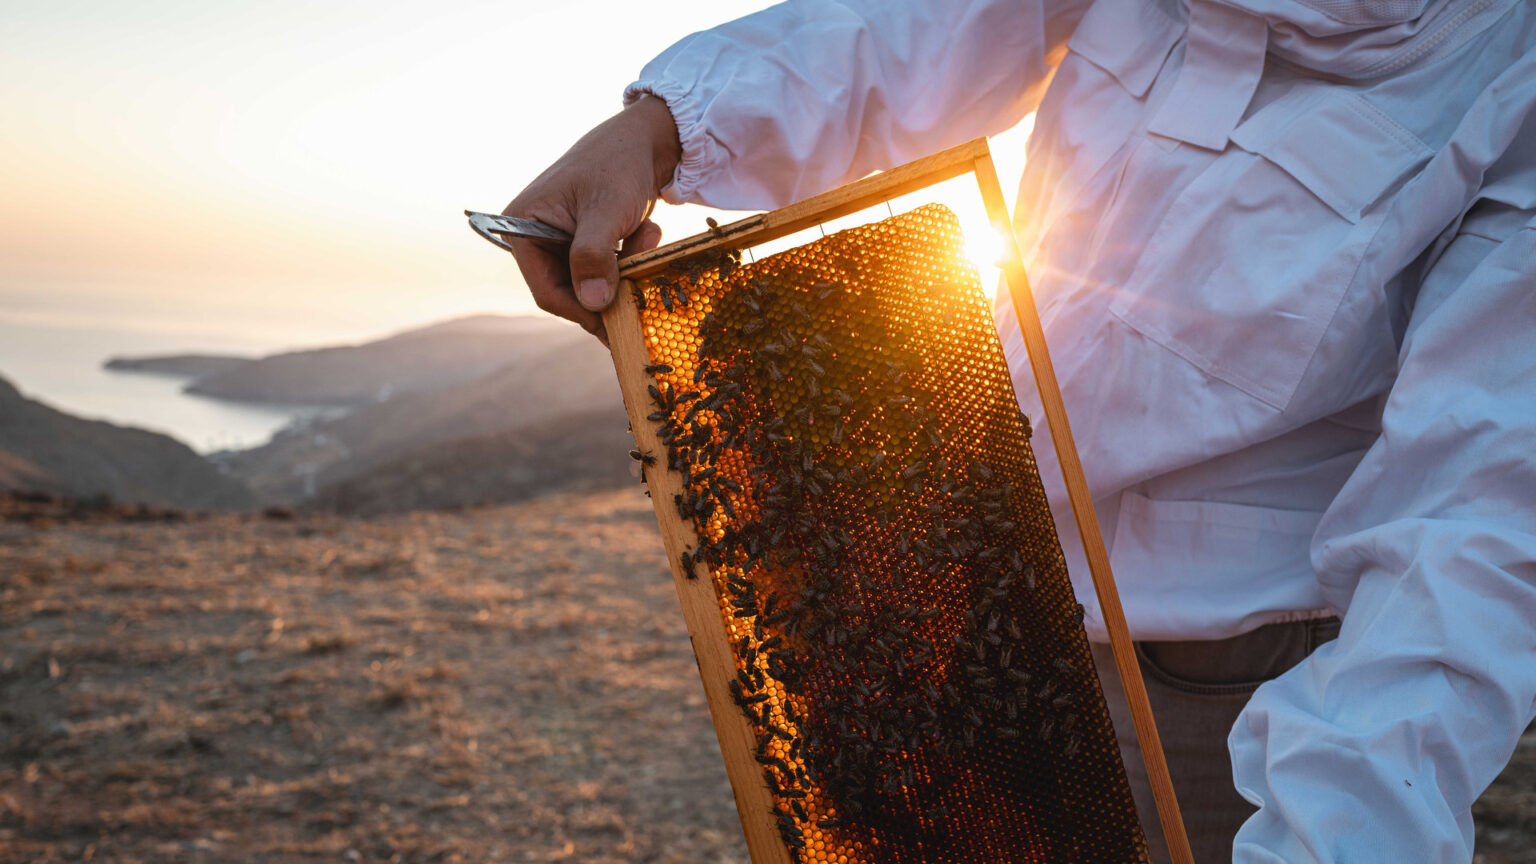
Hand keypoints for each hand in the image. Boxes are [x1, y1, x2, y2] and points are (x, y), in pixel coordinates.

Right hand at [501, 95, 680, 344]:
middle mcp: (535, 236)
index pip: (546, 291)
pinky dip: (630, 257)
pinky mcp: (585, 240)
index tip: (615, 327)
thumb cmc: (619, 164)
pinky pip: (607, 269)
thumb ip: (594, 256)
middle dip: (610, 285)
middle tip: (640, 279)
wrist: (648, 138)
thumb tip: (592, 304)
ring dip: (625, 268)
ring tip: (645, 234)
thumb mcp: (607, 210)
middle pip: (570, 291)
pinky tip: (645, 230)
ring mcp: (560, 240)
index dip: (581, 312)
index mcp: (523, 226)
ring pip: (593, 282)